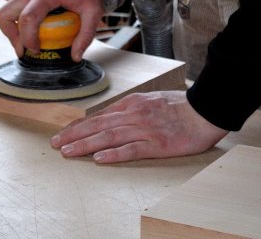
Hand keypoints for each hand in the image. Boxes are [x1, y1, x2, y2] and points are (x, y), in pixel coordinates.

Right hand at [0, 0, 107, 61]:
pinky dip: (17, 23)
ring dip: (11, 31)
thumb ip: (86, 34)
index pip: (27, 19)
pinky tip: (32, 30)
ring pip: (4, 13)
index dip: (27, 40)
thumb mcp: (94, 10)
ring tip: (27, 41)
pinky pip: (12, 10)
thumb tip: (75, 56)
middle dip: (11, 37)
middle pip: (3, 16)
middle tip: (25, 49)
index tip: (36, 50)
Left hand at [50, 91, 228, 162]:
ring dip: (85, 144)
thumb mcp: (148, 101)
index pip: (98, 117)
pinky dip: (114, 154)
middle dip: (73, 135)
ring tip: (67, 151)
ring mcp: (144, 129)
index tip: (62, 133)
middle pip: (97, 126)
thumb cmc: (178, 107)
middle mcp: (133, 115)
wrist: (205, 110)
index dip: (78, 126)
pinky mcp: (157, 143)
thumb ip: (127, 109)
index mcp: (131, 105)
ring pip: (108, 137)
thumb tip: (106, 118)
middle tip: (54, 143)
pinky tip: (99, 159)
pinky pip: (132, 150)